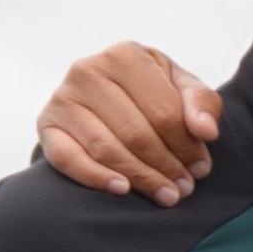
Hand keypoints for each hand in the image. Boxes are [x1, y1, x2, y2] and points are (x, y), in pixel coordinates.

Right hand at [39, 44, 218, 204]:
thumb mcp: (183, 88)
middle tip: (185, 189)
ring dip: (140, 177)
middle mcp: (88, 71)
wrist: (106, 94)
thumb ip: (202, 103)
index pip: (164, 112)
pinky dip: (95, 177)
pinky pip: (68, 159)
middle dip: (166, 166)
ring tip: (166, 195)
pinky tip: (122, 190)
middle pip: (136, 133)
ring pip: (106, 149)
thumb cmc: (153, 91)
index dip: (187, 145)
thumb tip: (206, 131)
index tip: (202, 169)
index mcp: (125, 56)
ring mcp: (62, 98)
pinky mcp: (46, 124)